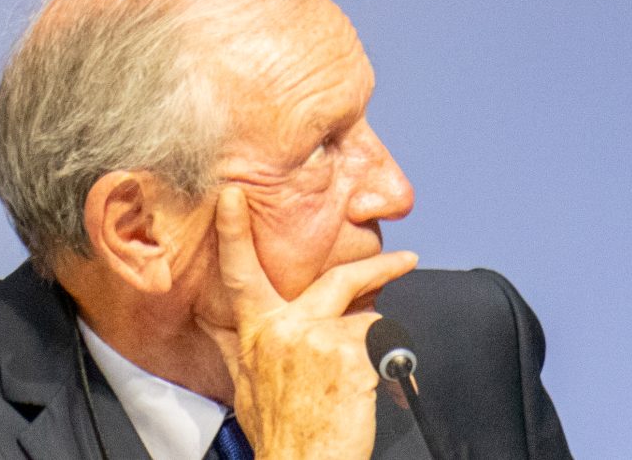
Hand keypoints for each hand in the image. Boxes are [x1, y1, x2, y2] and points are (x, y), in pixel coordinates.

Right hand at [200, 185, 417, 459]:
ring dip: (377, 342)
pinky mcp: (351, 354)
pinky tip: (370, 391)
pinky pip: (383, 343)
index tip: (232, 196)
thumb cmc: (283, 434)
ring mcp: (318, 339)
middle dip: (378, 267)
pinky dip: (386, 364)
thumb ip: (248, 346)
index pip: (241, 276)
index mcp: (257, 335)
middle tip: (405, 260)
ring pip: (367, 317)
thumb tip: (226, 322)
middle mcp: (284, 330)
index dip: (233, 233)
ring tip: (369, 376)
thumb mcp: (249, 387)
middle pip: (339, 280)